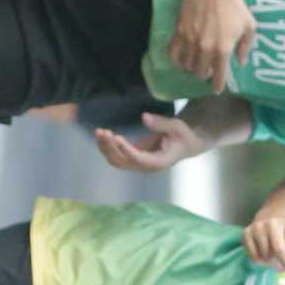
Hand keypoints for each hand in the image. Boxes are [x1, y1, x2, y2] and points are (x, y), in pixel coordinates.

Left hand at [95, 112, 210, 172]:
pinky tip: (102, 134)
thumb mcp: (177, 127)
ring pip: (117, 161)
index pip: (140, 159)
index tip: (117, 137)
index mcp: (159, 162)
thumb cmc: (183, 135)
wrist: (185, 144)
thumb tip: (144, 117)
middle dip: (111, 148)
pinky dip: (107, 147)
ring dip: (106, 148)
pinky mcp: (134, 158)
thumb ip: (161, 123)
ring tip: (99, 131)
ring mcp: (139, 164)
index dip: (127, 150)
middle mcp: (146, 166)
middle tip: (103, 131)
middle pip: (124, 162)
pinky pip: (117, 156)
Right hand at [169, 0, 256, 89]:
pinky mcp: (180, 32)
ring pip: (186, 65)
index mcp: (223, 50)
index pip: (219, 76)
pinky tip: (180, 59)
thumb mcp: (249, 27)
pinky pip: (174, 52)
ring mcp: (190, 41)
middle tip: (207, 70)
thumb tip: (240, 62)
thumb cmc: (235, 6)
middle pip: (200, 73)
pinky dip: (176, 59)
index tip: (216, 89)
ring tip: (194, 64)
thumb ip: (245, 47)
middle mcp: (205, 49)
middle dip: (204, 75)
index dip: (217, 86)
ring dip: (191, 67)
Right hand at [242, 214, 284, 280]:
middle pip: (279, 250)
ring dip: (273, 264)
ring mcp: (258, 227)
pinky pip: (254, 256)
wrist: (272, 220)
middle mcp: (273, 223)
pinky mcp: (247, 233)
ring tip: (277, 260)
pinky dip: (260, 261)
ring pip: (265, 255)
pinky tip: (265, 256)